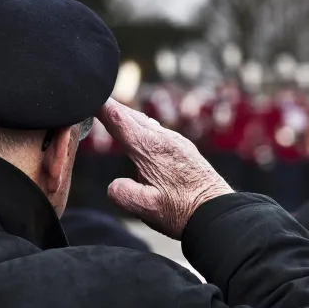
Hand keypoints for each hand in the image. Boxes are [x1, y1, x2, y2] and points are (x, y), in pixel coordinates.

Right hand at [98, 99, 232, 238]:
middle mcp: (164, 139)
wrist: (219, 212)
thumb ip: (121, 193)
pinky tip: (142, 133)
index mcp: (149, 148)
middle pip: (132, 116)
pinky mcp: (186, 149)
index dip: (102, 106)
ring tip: (115, 113)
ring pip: (147, 123)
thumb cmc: (183, 212)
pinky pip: (160, 131)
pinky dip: (144, 127)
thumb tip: (114, 184)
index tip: (89, 95)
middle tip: (96, 99)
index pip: (119, 119)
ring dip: (130, 117)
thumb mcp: (145, 208)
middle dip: (113, 107)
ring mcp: (177, 142)